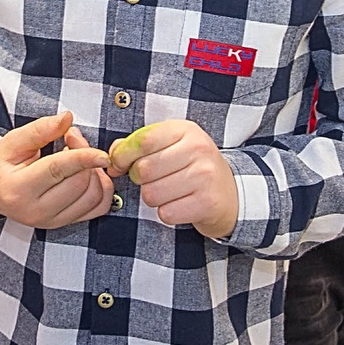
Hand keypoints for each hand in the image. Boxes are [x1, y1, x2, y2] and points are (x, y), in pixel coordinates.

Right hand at [0, 110, 114, 231]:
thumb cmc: (0, 164)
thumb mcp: (12, 141)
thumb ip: (40, 129)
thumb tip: (67, 118)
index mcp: (18, 190)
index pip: (57, 171)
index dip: (83, 158)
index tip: (102, 153)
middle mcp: (35, 211)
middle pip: (79, 184)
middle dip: (85, 156)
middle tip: (71, 138)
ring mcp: (51, 221)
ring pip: (92, 197)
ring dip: (95, 172)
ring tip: (76, 156)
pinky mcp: (63, 224)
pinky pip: (97, 208)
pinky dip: (102, 189)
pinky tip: (89, 174)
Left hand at [110, 119, 238, 239]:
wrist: (231, 194)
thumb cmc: (193, 168)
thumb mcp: (170, 147)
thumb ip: (138, 146)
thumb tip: (112, 158)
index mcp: (185, 130)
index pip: (142, 141)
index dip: (123, 157)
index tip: (120, 165)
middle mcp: (198, 149)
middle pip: (143, 170)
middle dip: (141, 181)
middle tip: (156, 181)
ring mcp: (205, 176)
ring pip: (152, 194)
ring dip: (155, 199)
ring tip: (171, 193)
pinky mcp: (207, 202)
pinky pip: (166, 213)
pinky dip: (168, 213)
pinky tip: (181, 205)